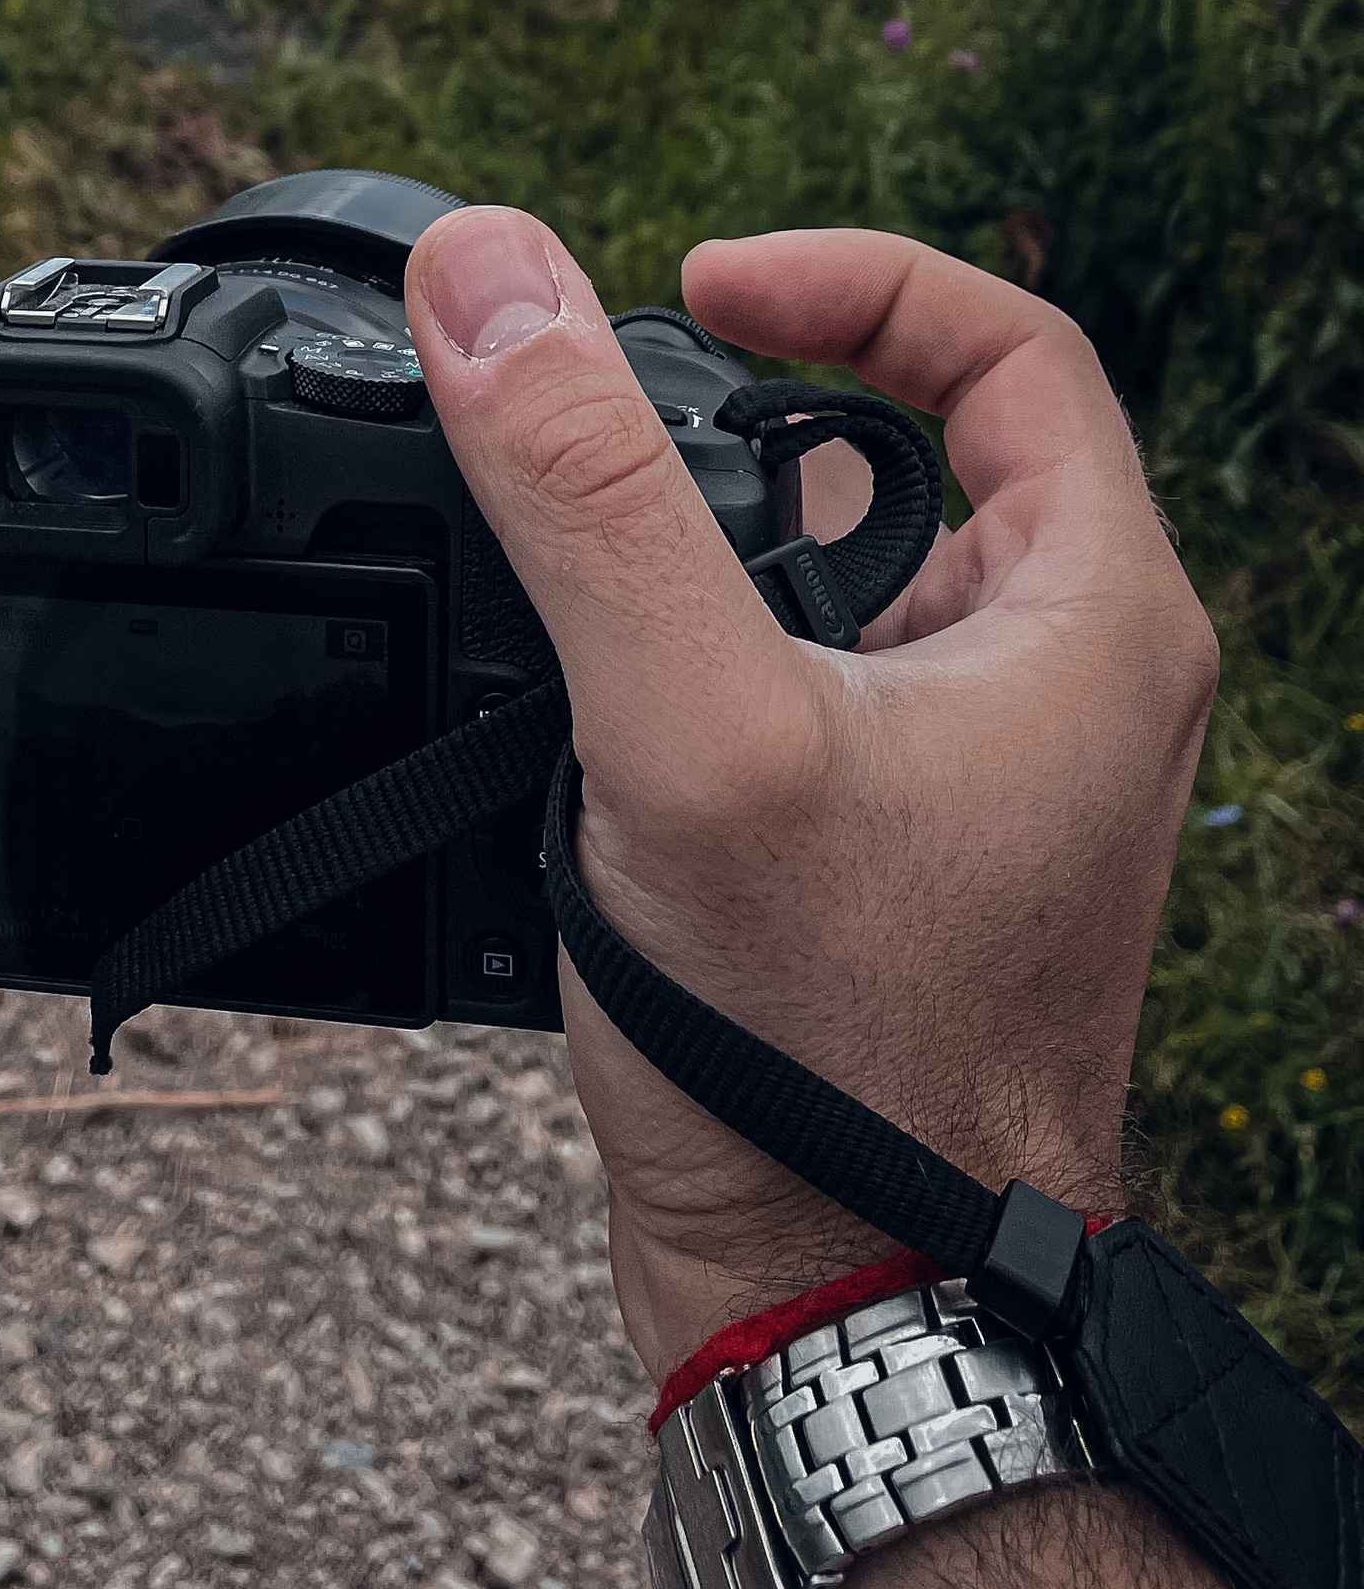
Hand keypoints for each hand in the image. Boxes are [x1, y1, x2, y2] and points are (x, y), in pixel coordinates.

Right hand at [403, 209, 1218, 1382]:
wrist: (840, 1313)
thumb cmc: (828, 1058)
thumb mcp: (690, 729)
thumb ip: (590, 491)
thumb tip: (492, 276)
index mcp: (1097, 620)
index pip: (1005, 344)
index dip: (846, 280)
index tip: (699, 288)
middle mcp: (1071, 688)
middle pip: (915, 456)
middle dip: (749, 439)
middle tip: (621, 466)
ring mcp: (993, 780)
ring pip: (848, 583)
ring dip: (715, 575)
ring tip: (608, 648)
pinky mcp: (909, 855)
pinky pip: (811, 696)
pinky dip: (708, 682)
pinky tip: (611, 750)